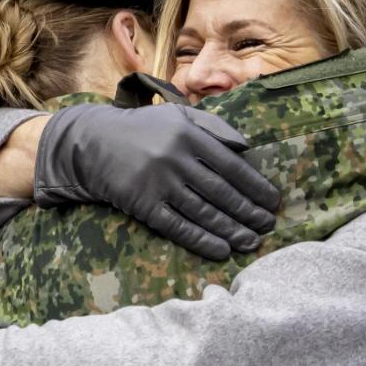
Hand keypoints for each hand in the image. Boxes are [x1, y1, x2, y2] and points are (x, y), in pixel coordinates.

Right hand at [34, 103, 279, 260]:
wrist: (93, 143)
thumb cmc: (144, 129)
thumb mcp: (178, 115)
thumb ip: (214, 126)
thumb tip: (247, 148)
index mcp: (189, 134)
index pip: (232, 165)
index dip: (255, 186)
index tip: (272, 201)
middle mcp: (175, 158)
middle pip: (221, 192)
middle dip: (248, 212)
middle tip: (268, 226)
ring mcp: (158, 183)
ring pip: (203, 213)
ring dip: (231, 230)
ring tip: (251, 242)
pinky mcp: (143, 205)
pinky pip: (178, 227)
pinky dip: (202, 241)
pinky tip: (221, 250)